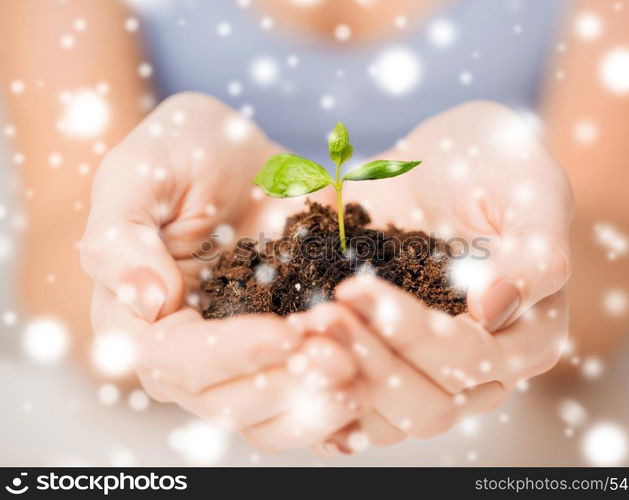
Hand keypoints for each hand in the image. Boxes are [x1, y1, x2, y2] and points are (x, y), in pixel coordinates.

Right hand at [80, 92, 365, 450]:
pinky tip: (370, 405)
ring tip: (364, 379)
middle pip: (227, 403)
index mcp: (143, 322)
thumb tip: (146, 303)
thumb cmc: (183, 153)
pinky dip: (335, 416)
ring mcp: (243, 360)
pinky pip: (305, 403)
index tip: (286, 331)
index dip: (230, 355)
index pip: (177, 361)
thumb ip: (121, 237)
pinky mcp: (285, 355)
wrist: (245, 152)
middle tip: (340, 361)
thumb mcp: (140, 175)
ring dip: (315, 408)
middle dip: (285, 386)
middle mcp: (191, 355)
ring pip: (268, 417)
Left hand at [311, 101, 573, 451]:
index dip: (413, 334)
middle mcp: (484, 369)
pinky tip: (294, 358)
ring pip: (392, 419)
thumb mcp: (528, 187)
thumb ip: (534, 248)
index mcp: (529, 335)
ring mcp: (433, 373)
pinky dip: (325, 391)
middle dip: (370, 362)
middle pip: (430, 406)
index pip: (471, 360)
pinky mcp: (391, 365)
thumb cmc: (492, 165)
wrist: (439, 163)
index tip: (356, 289)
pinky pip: (359, 405)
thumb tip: (494, 308)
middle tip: (318, 316)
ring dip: (341, 381)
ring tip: (301, 330)